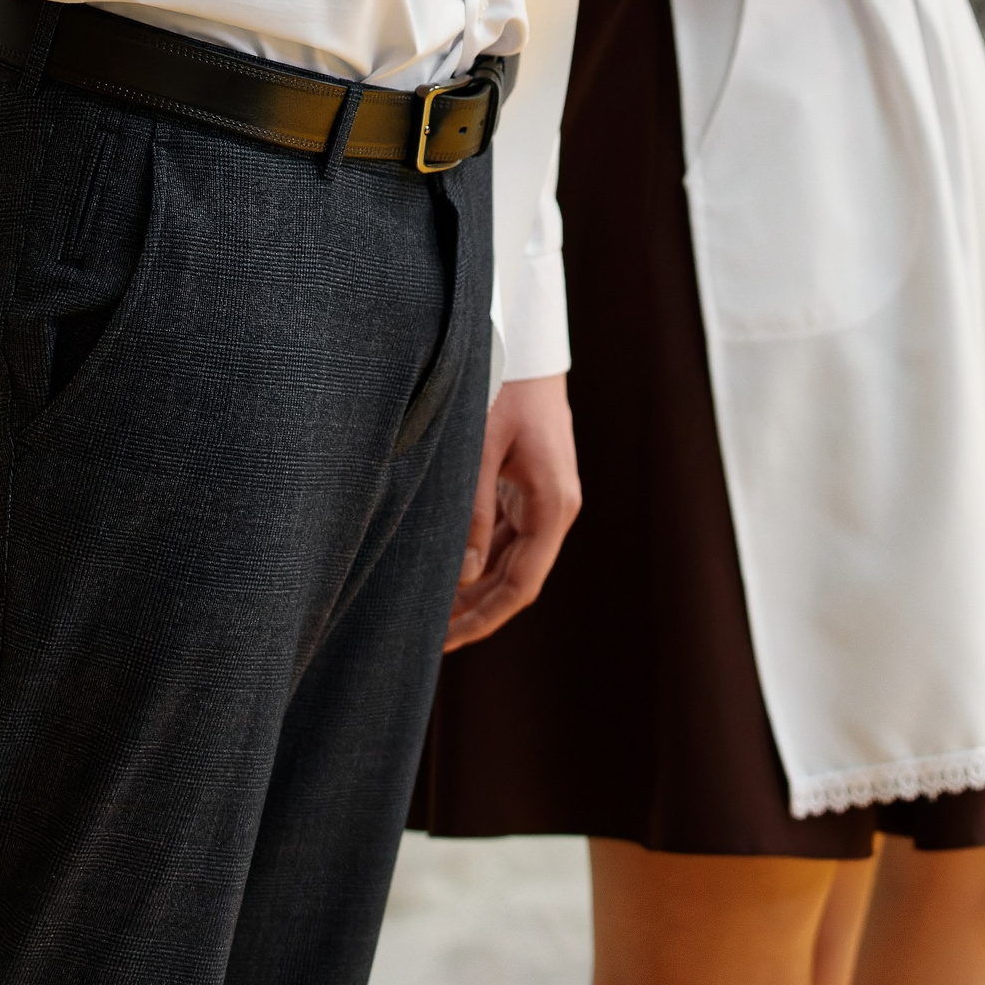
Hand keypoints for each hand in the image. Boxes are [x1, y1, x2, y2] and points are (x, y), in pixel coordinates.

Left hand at [442, 373, 580, 650]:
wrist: (526, 343)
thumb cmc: (503, 387)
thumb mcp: (480, 448)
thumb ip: (473, 513)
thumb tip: (464, 575)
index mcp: (553, 504)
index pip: (522, 584)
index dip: (485, 617)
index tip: (448, 640)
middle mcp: (555, 507)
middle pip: (517, 578)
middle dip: (476, 610)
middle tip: (430, 636)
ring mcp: (544, 497)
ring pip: (512, 560)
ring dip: (477, 587)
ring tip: (432, 610)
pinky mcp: (530, 485)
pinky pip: (508, 536)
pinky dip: (481, 558)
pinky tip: (450, 571)